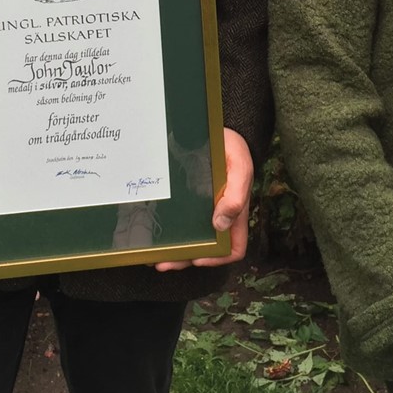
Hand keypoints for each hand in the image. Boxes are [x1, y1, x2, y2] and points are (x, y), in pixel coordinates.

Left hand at [156, 128, 252, 269]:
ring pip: (190, 238)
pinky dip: (166, 230)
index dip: (219, 257)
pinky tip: (152, 233)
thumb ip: (236, 195)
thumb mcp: (240, 169)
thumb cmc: (234, 150)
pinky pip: (177, 219)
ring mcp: (201, 209)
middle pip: (206, 248)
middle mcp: (217, 215)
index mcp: (234, 213)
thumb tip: (221, 223)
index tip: (199, 258)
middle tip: (163, 262)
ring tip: (154, 256)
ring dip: (173, 250)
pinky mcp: (187, 199)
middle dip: (185, 259)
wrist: (218, 130)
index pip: (234, 247)